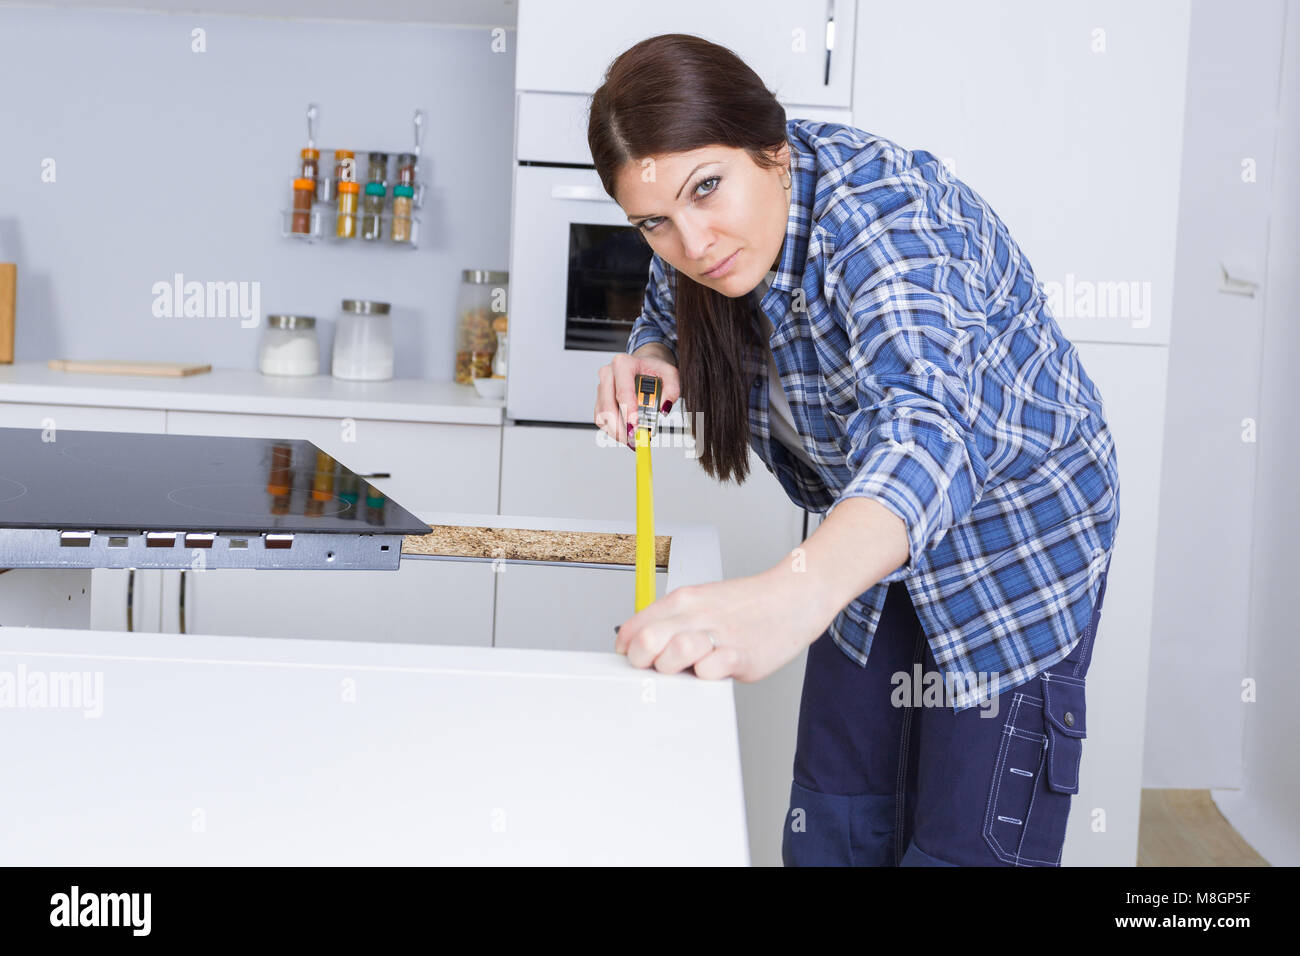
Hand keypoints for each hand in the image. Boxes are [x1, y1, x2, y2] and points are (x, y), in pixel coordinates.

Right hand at [594, 345, 679, 448]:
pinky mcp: (599, 400)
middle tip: (634, 438)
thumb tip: (664, 409)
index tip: (635, 425)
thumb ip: (672, 390)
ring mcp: (601, 387)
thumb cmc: (652, 369)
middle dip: (621, 426)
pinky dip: (612, 430)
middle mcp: (608, 374)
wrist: (642, 366)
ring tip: (631, 439)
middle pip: (608, 406)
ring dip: (616, 431)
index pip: (623, 391)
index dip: (628, 411)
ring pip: (602, 415)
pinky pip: (600, 419)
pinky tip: (625, 434)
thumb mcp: (669, 374)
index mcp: (623, 364)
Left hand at [613, 569, 823, 681]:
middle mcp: (696, 615)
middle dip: (643, 663)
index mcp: (682, 600)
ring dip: (674, 668)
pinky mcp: (742, 656)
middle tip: (658, 668)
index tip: (636, 659)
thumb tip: (638, 643)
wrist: (793, 598)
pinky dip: (707, 677)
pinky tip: (714, 671)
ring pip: (672, 654)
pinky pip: (709, 671)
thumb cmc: (747, 605)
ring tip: (688, 669)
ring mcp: (719, 635)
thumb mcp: (702, 602)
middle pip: (645, 643)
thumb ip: (670, 621)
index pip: (632, 628)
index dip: (627, 650)